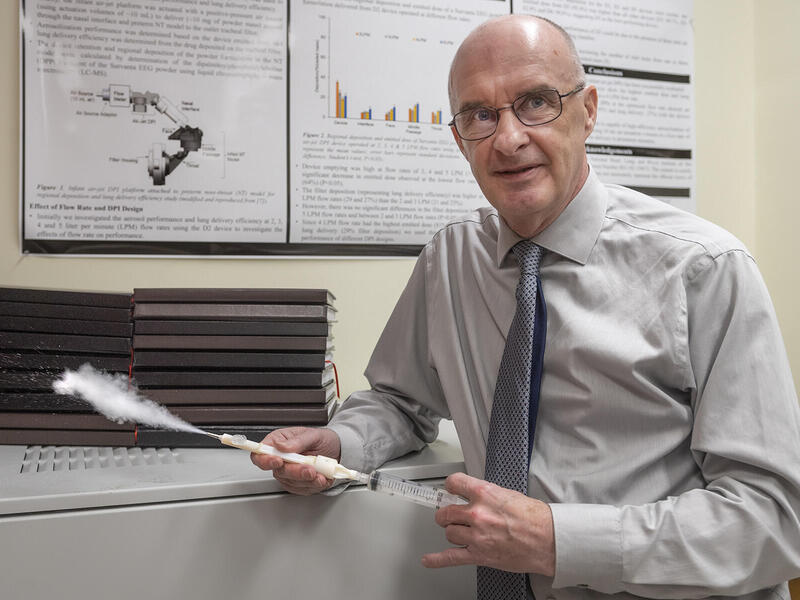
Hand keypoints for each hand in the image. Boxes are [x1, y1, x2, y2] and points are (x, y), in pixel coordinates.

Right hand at [250, 427, 341, 495]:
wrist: (337, 450)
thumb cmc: (322, 440)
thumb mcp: (313, 434)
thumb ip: (297, 441)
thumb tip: (282, 446)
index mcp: (278, 443)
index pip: (260, 455)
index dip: (265, 460)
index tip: (278, 461)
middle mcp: (281, 460)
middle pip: (277, 472)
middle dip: (295, 472)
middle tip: (309, 469)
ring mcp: (289, 473)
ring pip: (291, 482)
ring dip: (307, 480)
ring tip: (320, 473)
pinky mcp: (298, 484)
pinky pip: (302, 489)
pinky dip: (313, 485)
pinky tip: (321, 478)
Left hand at [421, 472, 554, 575]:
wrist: (548, 540)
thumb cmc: (534, 518)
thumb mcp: (507, 494)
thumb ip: (486, 495)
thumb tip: (473, 495)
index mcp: (484, 494)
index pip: (454, 483)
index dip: (450, 486)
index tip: (449, 490)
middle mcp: (477, 514)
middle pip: (446, 512)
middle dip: (447, 514)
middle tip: (452, 515)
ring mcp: (476, 536)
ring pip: (449, 533)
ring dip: (454, 533)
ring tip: (465, 532)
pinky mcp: (479, 555)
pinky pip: (451, 557)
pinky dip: (437, 560)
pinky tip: (429, 560)